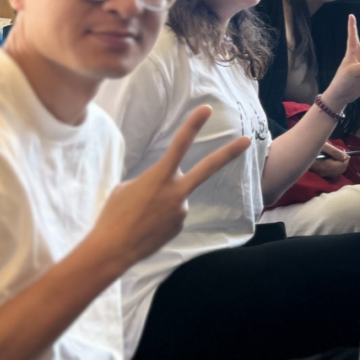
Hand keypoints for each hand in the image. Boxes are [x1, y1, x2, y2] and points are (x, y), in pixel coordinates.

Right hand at [91, 106, 250, 267]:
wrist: (112, 249)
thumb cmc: (113, 214)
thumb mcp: (128, 188)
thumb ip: (152, 181)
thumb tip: (165, 187)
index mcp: (159, 176)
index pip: (180, 145)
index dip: (193, 125)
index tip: (207, 109)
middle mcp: (176, 192)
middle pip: (208, 168)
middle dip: (228, 153)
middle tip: (248, 140)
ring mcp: (181, 210)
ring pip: (176, 198)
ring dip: (161, 204)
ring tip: (141, 217)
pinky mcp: (180, 225)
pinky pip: (173, 214)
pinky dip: (161, 217)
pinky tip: (147, 226)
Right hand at [311, 142, 348, 177]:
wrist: (297, 149)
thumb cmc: (310, 144)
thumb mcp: (323, 145)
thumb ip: (335, 152)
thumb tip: (346, 157)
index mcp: (324, 165)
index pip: (341, 166)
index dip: (345, 159)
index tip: (344, 151)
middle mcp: (322, 172)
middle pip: (340, 170)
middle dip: (343, 162)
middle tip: (341, 152)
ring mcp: (321, 174)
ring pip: (337, 173)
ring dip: (340, 164)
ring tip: (336, 155)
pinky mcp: (319, 173)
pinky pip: (332, 173)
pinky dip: (335, 167)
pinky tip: (331, 159)